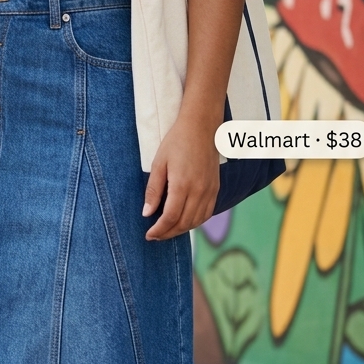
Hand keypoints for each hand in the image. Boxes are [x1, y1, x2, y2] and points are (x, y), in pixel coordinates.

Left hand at [143, 113, 219, 240]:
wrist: (202, 127)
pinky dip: (195, 221)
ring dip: (182, 229)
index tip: (149, 235)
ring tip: (168, 230)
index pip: (171, 217)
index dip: (159, 230)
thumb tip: (147, 213)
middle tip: (156, 236)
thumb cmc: (177, 142)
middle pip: (184, 223)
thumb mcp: (158, 164)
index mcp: (182, 185)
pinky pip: (207, 213)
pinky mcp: (216, 188)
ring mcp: (210, 190)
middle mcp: (199, 191)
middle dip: (168, 233)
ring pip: (197, 221)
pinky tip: (185, 221)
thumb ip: (153, 190)